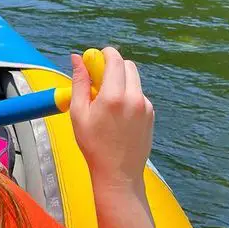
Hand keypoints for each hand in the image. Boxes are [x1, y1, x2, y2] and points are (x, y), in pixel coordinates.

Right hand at [70, 47, 153, 196]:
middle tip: (100, 79)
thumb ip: (79, 82)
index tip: (96, 57)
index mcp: (114, 96)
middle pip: (128, 66)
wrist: (118, 173)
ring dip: (122, 81)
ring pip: (135, 80)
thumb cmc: (93, 145)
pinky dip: (129, 95)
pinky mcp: (151, 115)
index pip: (115, 59)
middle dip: (114, 66)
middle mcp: (134, 98)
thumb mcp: (78, 113)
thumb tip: (77, 58)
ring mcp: (146, 106)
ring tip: (108, 101)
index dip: (105, 53)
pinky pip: (140, 95)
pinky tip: (118, 114)